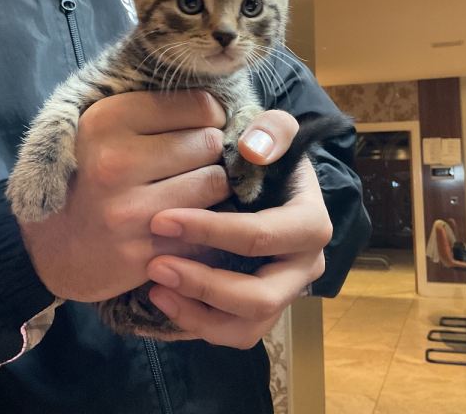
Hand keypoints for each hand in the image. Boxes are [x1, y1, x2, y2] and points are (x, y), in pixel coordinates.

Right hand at [18, 90, 230, 301]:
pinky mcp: (145, 253)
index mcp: (104, 121)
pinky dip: (206, 222)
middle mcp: (115, 163)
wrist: (50, 250)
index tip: (200, 128)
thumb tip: (220, 105)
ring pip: (216, 184)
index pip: (199, 106)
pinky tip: (186, 221)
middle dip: (210, 152)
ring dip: (212, 187)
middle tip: (193, 162)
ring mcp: (130, 213)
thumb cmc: (86, 178)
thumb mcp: (101, 129)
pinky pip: (207, 227)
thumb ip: (153, 108)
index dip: (210, 116)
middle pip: (210, 143)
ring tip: (190, 190)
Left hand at [146, 110, 331, 347]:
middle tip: (156, 266)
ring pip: (247, 328)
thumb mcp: (272, 134)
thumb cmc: (264, 158)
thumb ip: (271, 131)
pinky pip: (232, 334)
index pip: (263, 236)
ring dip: (198, 314)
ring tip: (155, 290)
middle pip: (261, 296)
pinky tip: (163, 300)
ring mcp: (284, 293)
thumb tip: (253, 147)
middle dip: (205, 284)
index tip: (162, 220)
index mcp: (310, 224)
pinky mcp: (261, 311)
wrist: (266, 183)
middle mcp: (303, 266)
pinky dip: (196, 324)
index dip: (213, 231)